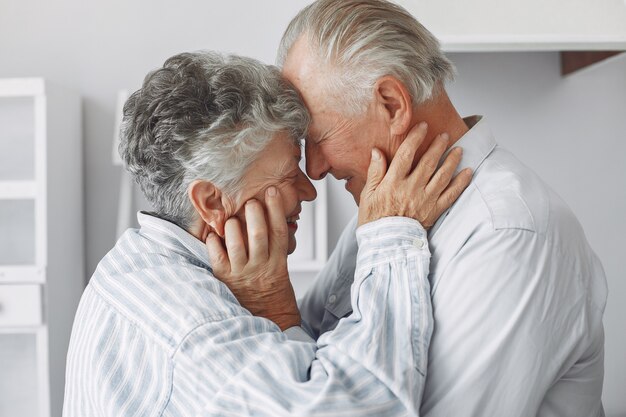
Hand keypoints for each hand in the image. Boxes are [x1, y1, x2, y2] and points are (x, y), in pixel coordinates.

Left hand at [206, 187, 300, 330]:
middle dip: (254, 212)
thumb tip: (273, 221)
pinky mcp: (224, 279)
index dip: (276, 209)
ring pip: (235, 242)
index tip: (273, 192)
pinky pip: (217, 255)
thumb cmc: (275, 296)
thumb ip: (276, 248)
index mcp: (278, 264)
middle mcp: (260, 267)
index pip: (279, 231)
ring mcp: (241, 274)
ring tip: (232, 218)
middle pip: (258, 233)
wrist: (269, 322)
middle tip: (251, 201)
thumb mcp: (283, 270)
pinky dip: (213, 241)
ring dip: (232, 225)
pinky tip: (214, 234)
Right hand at [358, 122, 472, 227]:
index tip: (422, 126)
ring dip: (452, 161)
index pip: (405, 155)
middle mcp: (411, 189)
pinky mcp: (434, 211)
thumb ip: (375, 172)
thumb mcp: (367, 195)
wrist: (386, 245)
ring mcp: (425, 200)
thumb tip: (377, 152)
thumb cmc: (374, 220)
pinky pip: (451, 195)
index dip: (415, 138)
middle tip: (445, 135)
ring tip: (458, 149)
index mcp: (393, 183)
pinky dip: (461, 183)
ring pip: (442, 176)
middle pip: (428, 162)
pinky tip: (468, 172)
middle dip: (438, 146)